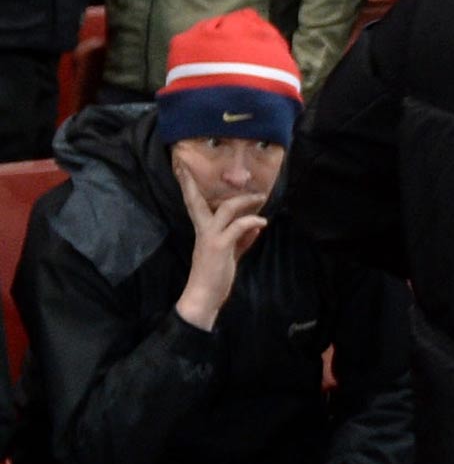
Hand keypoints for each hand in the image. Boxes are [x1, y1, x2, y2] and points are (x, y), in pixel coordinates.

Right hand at [172, 164, 266, 329]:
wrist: (203, 296)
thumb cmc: (214, 276)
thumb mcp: (230, 254)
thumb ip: (241, 240)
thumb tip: (255, 227)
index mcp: (202, 230)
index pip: (193, 203)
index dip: (188, 186)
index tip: (181, 167)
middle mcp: (203, 230)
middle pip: (197, 200)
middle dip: (194, 182)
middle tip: (201, 166)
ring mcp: (210, 237)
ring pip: (226, 209)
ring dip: (246, 200)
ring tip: (260, 196)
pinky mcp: (220, 246)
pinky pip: (238, 227)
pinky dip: (252, 221)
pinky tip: (263, 223)